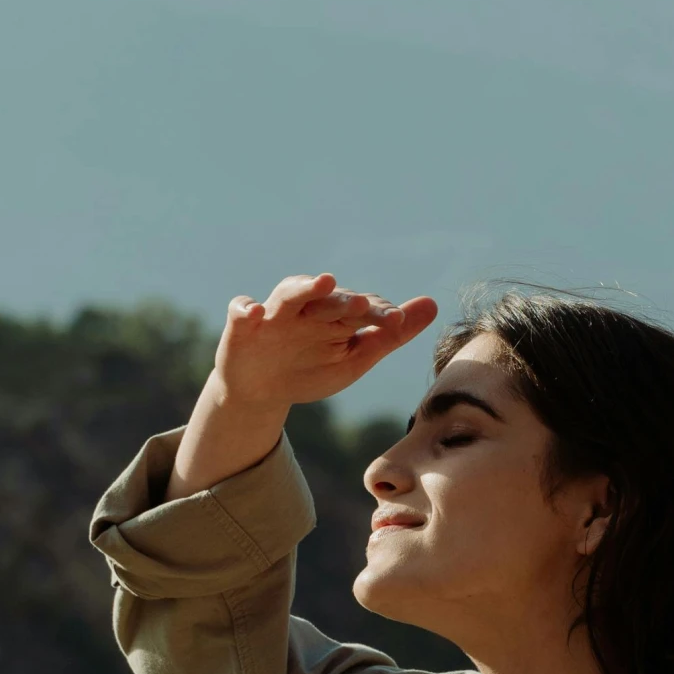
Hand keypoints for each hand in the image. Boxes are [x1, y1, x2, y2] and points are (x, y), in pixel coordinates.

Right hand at [166, 273, 436, 497]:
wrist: (262, 391)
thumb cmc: (311, 369)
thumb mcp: (354, 358)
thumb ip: (390, 334)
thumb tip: (432, 304)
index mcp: (336, 314)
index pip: (362, 308)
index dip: (379, 315)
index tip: (398, 322)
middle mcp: (308, 308)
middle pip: (329, 298)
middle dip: (346, 301)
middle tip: (364, 305)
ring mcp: (275, 314)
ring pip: (290, 294)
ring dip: (307, 287)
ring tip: (324, 282)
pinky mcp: (243, 325)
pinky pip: (241, 310)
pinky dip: (245, 308)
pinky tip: (255, 312)